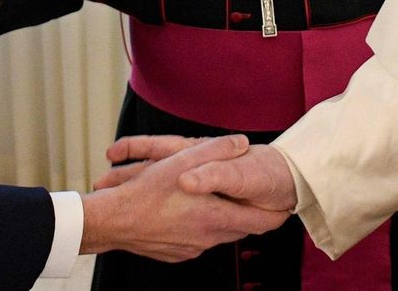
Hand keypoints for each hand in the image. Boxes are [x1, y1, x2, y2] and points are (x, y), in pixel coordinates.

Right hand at [80, 135, 288, 261]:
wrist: (112, 223)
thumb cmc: (145, 192)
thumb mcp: (183, 159)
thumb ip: (216, 149)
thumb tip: (242, 142)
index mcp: (215, 216)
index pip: (261, 222)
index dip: (275, 214)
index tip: (285, 208)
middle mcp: (207, 237)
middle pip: (241, 229)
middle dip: (249, 215)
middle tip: (257, 203)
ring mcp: (192, 248)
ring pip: (219, 234)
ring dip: (223, 220)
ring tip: (222, 204)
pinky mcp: (177, 254)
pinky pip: (198, 241)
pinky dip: (200, 227)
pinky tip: (190, 214)